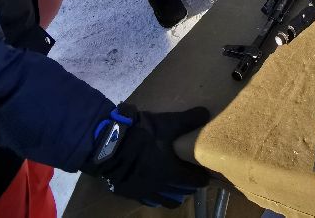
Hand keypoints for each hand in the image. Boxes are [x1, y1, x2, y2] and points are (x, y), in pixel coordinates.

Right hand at [84, 104, 209, 207]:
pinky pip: (148, 200)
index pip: (194, 181)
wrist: (109, 143)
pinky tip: (156, 189)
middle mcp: (159, 187)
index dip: (202, 178)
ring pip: (166, 200)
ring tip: (176, 185)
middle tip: (192, 178)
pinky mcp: (129, 191)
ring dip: (174, 194)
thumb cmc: (142, 133)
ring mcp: (143, 191)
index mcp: (171, 172)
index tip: (205, 174)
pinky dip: (156, 196)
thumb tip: (206, 113)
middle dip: (189, 187)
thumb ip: (189, 119)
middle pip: (182, 193)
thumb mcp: (168, 122)